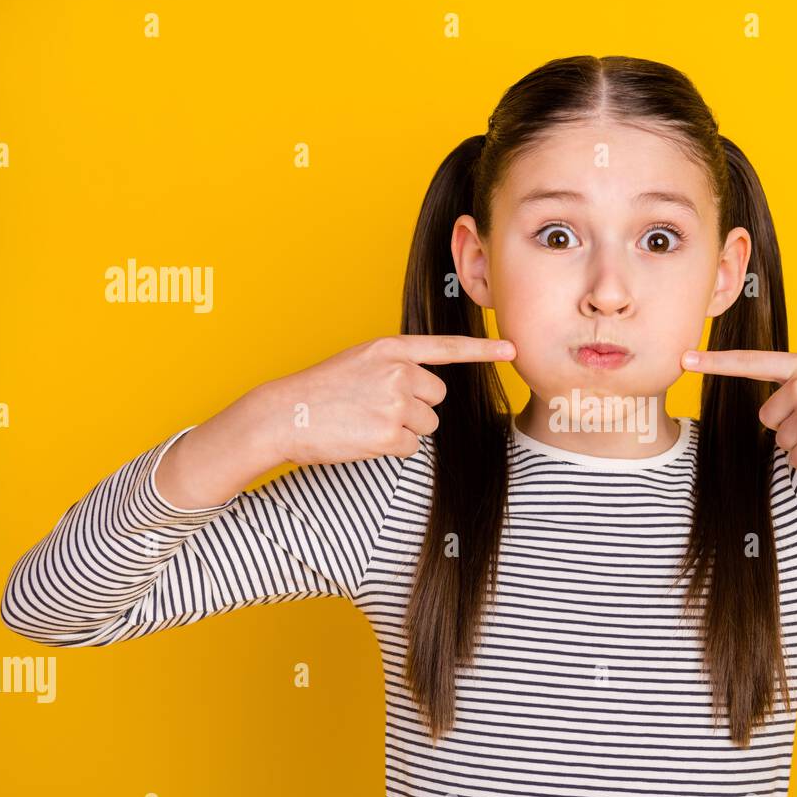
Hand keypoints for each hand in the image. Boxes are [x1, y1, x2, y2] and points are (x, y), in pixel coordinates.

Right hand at [259, 334, 515, 464]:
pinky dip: (392, 449)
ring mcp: (395, 403)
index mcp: (391, 349)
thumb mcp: (360, 361)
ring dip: (404, 430)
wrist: (284, 413)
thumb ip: (395, 365)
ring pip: (427, 425)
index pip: (446, 348)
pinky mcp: (390, 434)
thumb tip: (427, 386)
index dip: (482, 350)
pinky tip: (364, 437)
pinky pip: (412, 447)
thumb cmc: (320, 390)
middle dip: (416, 407)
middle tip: (377, 407)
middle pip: (437, 397)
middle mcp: (398, 372)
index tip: (511, 349)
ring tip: (366, 421)